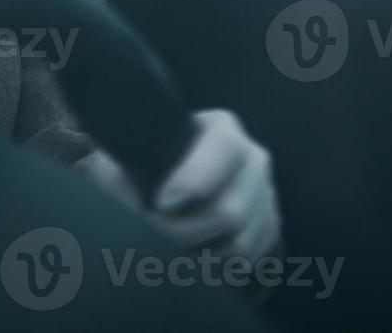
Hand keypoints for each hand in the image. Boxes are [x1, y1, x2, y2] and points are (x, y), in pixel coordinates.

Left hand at [81, 109, 280, 260]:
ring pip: (240, 242)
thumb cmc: (146, 163)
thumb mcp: (129, 157)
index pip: (225, 148)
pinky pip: (251, 258)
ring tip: (175, 237)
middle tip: (155, 225)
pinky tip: (198, 249)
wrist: (172, 178)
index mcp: (220, 128)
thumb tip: (122, 187)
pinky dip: (221, 264)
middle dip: (185, 229)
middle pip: (231, 209)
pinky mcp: (269, 224)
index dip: (195, 180)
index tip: (161, 203)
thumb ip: (122, 166)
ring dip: (201, 250)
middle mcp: (252, 156)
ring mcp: (266, 192)